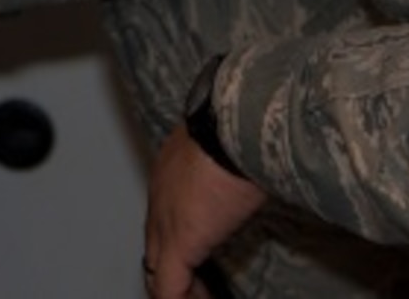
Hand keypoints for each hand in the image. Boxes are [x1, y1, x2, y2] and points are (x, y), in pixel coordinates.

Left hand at [144, 125, 267, 298]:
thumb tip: (253, 179)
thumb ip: (232, 170)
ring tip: (199, 297)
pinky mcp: (178, 244)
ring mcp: (165, 223)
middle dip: (172, 270)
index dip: (178, 241)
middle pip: (155, 247)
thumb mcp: (232, 150)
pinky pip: (169, 288)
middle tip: (195, 287)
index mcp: (170, 173)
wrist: (234, 125)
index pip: (164, 218)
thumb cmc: (240, 128)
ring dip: (181, 290)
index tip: (199, 256)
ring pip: (158, 272)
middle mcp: (160, 198)